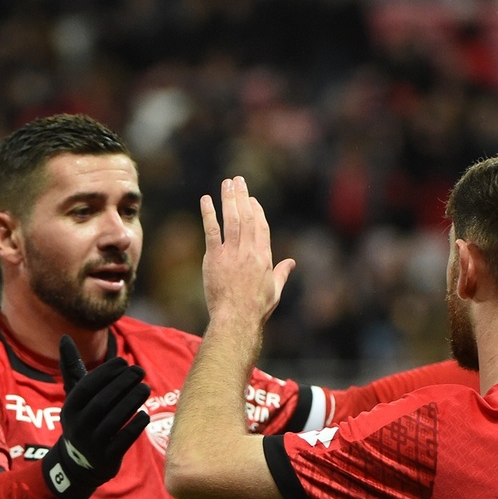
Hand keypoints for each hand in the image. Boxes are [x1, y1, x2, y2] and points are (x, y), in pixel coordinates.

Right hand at [40, 335, 150, 498]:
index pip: (87, 386)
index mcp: (69, 409)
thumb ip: (72, 367)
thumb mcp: (75, 397)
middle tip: (140, 371)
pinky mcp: (107, 459)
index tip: (124, 362)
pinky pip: (124, 439)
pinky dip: (135, 425)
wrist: (80, 464)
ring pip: (115, 419)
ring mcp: (92, 444)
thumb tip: (64, 336)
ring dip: (132, 401)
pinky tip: (145, 413)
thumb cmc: (83, 419)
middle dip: (123, 384)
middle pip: (102, 401)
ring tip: (146, 388)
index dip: (106, 372)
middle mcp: (78, 427)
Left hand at [200, 176, 295, 325]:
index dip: (256, 210)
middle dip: (242, 196)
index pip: (261, 225)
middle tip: (238, 180)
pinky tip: (206, 200)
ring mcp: (232, 253)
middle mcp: (249, 250)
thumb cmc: (256, 308)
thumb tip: (292, 263)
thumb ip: (282, 273)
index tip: (251, 199)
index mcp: (264, 256)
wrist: (237, 318)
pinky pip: (212, 231)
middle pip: (247, 216)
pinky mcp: (214, 258)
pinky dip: (209, 214)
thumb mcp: (275, 290)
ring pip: (231, 219)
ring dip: (229, 198)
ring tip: (226, 183)